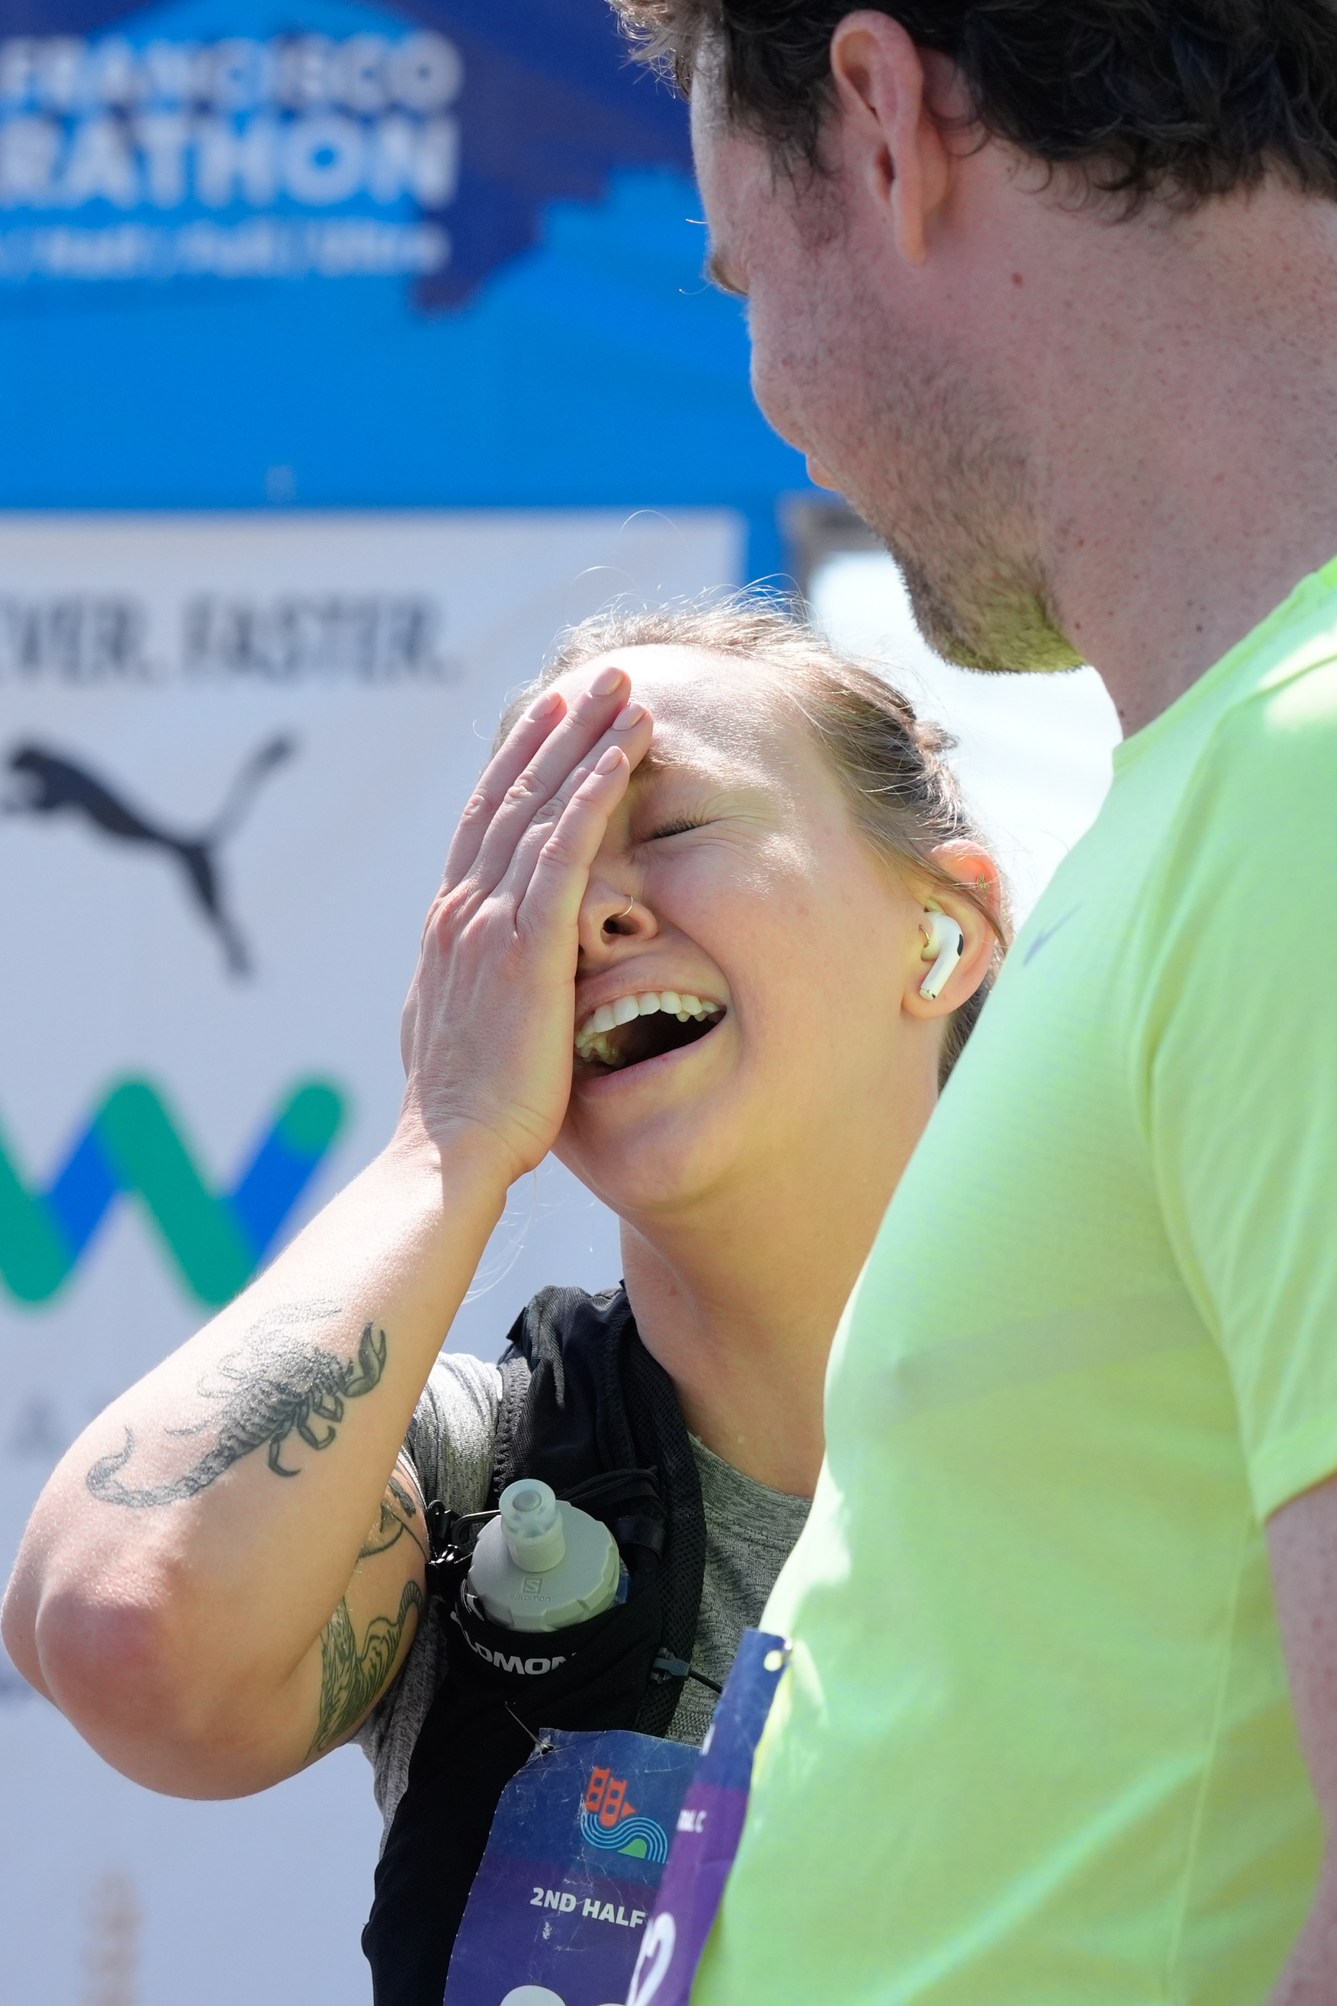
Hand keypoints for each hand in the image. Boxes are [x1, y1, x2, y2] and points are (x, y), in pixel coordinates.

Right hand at [397, 667, 651, 1184]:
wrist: (449, 1155)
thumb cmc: (468, 1111)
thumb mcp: (468, 1027)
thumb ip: (480, 983)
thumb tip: (494, 971)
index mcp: (450, 925)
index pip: (485, 821)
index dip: (520, 760)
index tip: (553, 713)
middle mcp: (462, 909)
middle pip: (511, 794)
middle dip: (558, 729)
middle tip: (599, 676)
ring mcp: (489, 925)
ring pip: (539, 809)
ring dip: (585, 744)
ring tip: (627, 693)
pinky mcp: (523, 949)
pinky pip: (562, 855)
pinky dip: (591, 798)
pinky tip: (620, 758)